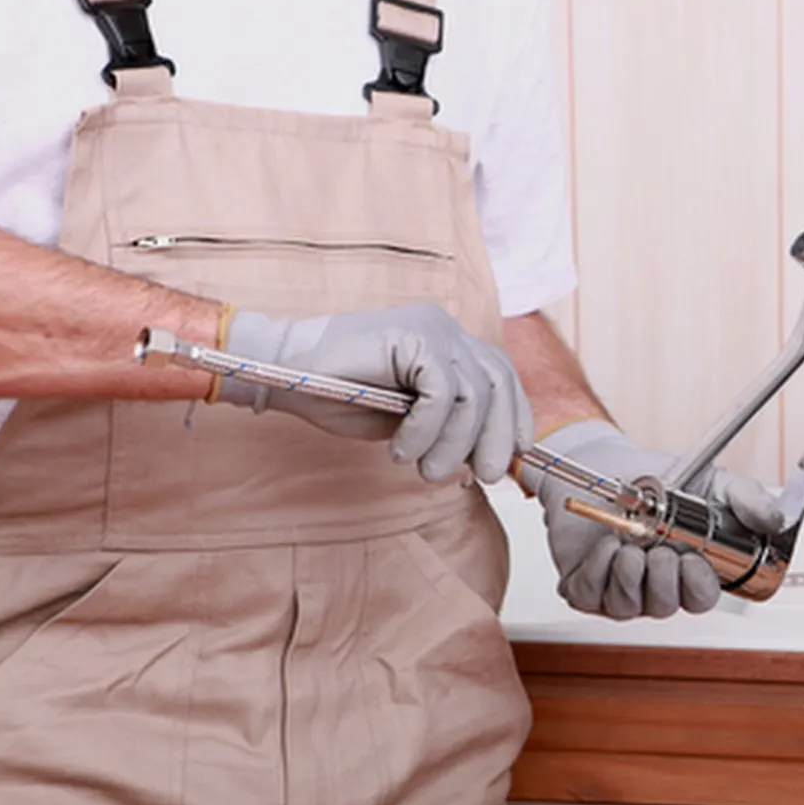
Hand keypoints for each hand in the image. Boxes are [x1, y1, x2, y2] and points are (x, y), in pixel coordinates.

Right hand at [216, 303, 532, 483]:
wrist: (287, 372)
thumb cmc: (341, 394)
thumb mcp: (408, 420)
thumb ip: (447, 429)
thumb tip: (486, 460)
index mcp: (450, 344)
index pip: (503, 377)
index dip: (515, 418)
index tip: (513, 456)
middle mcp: (447, 330)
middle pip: (499, 384)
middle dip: (496, 437)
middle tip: (482, 476)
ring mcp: (431, 328)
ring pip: (472, 394)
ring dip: (455, 443)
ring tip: (427, 470)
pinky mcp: (411, 336)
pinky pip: (440, 392)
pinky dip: (427, 429)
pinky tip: (402, 448)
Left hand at [517, 420, 782, 619]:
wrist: (603, 462)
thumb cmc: (657, 479)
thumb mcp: (711, 482)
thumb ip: (747, 499)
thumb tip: (775, 520)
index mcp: (689, 569)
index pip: (700, 598)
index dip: (698, 585)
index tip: (692, 558)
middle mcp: (655, 585)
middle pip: (667, 606)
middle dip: (664, 577)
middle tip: (659, 547)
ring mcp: (619, 589)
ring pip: (629, 605)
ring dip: (630, 571)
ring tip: (629, 541)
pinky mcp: (584, 587)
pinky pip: (592, 595)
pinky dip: (599, 567)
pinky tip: (606, 544)